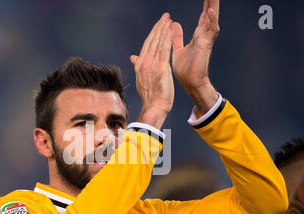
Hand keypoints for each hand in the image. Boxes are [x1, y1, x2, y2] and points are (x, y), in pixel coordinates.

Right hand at [131, 12, 173, 129]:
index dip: (153, 33)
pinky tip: (170, 31)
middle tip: (165, 16)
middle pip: (152, 40)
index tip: (158, 24)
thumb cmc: (150, 96)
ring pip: (158, 43)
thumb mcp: (142, 79)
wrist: (153, 107)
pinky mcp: (161, 68)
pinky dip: (167, 39)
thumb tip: (133, 58)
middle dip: (158, 27)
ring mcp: (152, 65)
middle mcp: (144, 63)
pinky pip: (164, 50)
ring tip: (168, 19)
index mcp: (140, 65)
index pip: (146, 45)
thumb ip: (138, 66)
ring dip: (163, 30)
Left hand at [171, 0, 219, 113]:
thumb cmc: (186, 70)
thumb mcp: (178, 49)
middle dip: (211, 2)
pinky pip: (211, 31)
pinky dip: (212, 21)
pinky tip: (210, 11)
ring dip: (214, 6)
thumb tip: (173, 24)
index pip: (203, 16)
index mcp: (198, 36)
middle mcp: (204, 36)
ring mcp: (206, 40)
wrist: (190, 84)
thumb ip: (177, 37)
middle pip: (209, 14)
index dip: (205, 5)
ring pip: (212, 19)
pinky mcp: (205, 46)